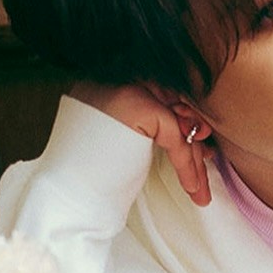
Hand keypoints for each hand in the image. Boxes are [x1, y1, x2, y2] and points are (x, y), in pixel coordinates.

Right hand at [70, 81, 210, 207]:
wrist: (65, 195)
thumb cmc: (91, 173)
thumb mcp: (126, 138)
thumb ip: (155, 122)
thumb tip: (197, 122)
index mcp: (112, 80)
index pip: (163, 95)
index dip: (184, 123)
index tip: (200, 148)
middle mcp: (119, 77)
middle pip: (175, 105)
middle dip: (195, 140)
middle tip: (207, 166)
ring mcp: (127, 87)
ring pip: (179, 121)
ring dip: (194, 158)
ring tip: (200, 189)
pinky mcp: (137, 107)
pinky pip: (176, 136)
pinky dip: (187, 164)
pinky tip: (192, 186)